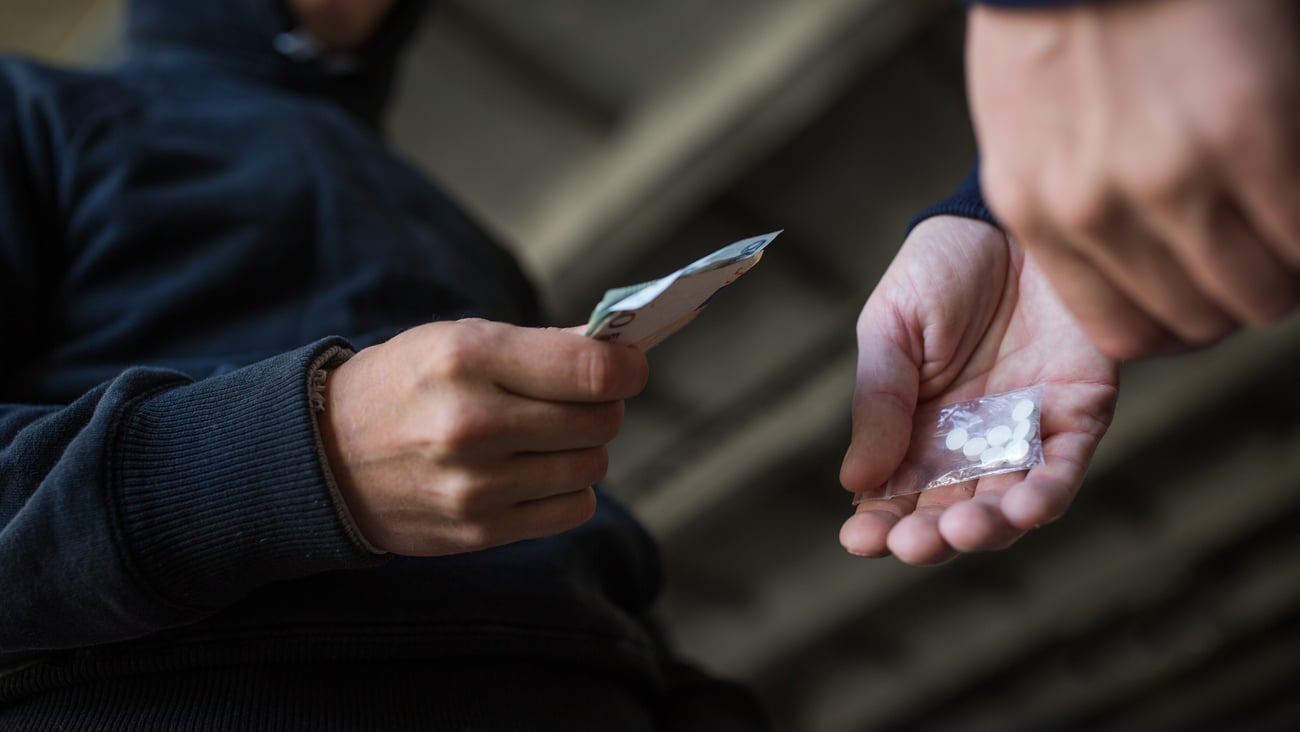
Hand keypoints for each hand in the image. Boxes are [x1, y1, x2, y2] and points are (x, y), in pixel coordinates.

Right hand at [319, 319, 647, 555]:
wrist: (323, 459)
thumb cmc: (402, 386)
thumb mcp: (458, 340)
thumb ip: (541, 346)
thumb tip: (618, 349)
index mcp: (468, 358)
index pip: (591, 370)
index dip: (627, 368)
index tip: (631, 365)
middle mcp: (473, 423)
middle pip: (600, 420)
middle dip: (604, 405)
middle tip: (583, 398)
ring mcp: (476, 484)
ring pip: (591, 466)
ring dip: (584, 449)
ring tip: (548, 436)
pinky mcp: (479, 529)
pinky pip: (571, 509)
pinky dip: (567, 490)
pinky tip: (535, 472)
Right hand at [839, 216, 1118, 564]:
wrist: (1011, 219)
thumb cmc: (941, 268)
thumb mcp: (890, 327)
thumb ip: (878, 400)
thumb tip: (854, 481)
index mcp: (914, 428)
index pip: (893, 495)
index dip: (877, 525)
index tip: (860, 539)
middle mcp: (969, 443)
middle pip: (950, 513)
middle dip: (931, 538)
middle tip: (914, 543)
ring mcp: (1024, 433)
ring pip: (1007, 505)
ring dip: (988, 529)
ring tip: (964, 529)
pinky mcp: (1077, 413)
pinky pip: (1064, 468)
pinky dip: (1047, 494)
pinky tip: (1024, 508)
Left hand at [968, 0, 1299, 359]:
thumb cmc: (1059, 15)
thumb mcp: (1024, 128)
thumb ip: (1063, 198)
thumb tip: (1121, 253)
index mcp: (1035, 212)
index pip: (1124, 330)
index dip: (1183, 322)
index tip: (1207, 292)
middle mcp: (1095, 211)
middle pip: (1199, 319)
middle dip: (1238, 295)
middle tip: (1260, 252)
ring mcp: (1172, 178)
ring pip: (1260, 291)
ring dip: (1285, 269)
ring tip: (1283, 224)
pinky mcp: (1251, 134)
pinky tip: (1295, 192)